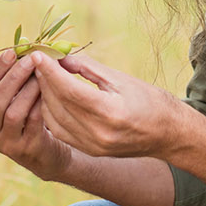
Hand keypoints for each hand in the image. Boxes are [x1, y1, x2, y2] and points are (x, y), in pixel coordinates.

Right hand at [0, 50, 75, 180]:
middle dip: (12, 77)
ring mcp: (5, 145)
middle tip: (30, 59)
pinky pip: (32, 123)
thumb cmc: (27, 118)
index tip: (11, 52)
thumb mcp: (13, 101)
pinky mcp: (26, 149)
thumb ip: (12, 80)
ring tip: (42, 73)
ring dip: (28, 90)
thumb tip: (22, 44)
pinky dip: (40, 104)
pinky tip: (50, 90)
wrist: (45, 154)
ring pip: (13, 113)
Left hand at [33, 51, 195, 160]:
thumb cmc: (150, 101)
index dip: (50, 71)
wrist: (168, 135)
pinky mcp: (88, 151)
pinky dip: (50, 111)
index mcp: (111, 113)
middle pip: (58, 103)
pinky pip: (59, 130)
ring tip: (41, 75)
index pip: (70, 90)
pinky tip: (49, 95)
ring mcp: (92, 146)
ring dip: (43, 96)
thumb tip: (61, 57)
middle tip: (36, 60)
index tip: (38, 54)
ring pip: (53, 118)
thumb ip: (88, 69)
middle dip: (44, 80)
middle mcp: (98, 134)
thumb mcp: (121, 79)